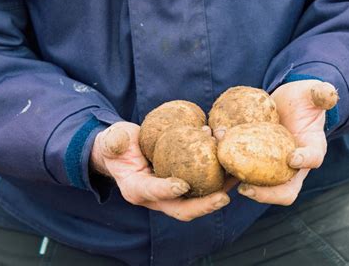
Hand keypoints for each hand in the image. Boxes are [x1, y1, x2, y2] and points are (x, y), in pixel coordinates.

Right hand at [90, 122, 230, 221]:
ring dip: (218, 191)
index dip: (166, 190)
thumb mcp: (112, 140)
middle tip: (223, 198)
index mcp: (137, 189)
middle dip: (203, 205)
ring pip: (198, 199)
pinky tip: (232, 163)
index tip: (182, 185)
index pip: (152, 192)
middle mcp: (157, 197)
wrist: (125, 150)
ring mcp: (172, 193)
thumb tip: (118, 142)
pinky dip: (218, 177)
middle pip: (182, 208)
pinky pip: (203, 184)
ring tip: (236, 178)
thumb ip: (113, 142)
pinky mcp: (184, 183)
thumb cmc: (118, 145)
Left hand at [237, 80, 337, 204]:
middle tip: (247, 188)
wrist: (284, 104)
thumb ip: (321, 93)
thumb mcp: (312, 93)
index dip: (305, 160)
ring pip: (260, 186)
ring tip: (225, 172)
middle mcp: (293, 166)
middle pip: (285, 191)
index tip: (292, 157)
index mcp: (311, 149)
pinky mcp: (254, 163)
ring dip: (241, 182)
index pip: (313, 159)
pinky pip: (242, 172)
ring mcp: (272, 168)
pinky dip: (228, 171)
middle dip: (267, 194)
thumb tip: (329, 94)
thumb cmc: (301, 99)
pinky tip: (214, 159)